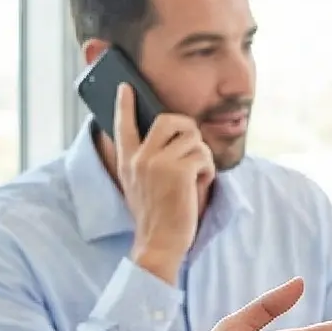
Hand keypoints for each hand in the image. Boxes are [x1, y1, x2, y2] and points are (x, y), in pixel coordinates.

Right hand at [112, 84, 209, 283]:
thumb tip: (168, 137)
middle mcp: (140, 158)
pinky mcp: (178, 171)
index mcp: (128, 162)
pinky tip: (201, 184)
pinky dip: (208, 170)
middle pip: (168, 120)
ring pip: (193, 138)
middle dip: (188, 129)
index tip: (125, 88)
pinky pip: (203, 155)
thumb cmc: (156, 216)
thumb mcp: (138, 186)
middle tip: (193, 146)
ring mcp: (158, 163)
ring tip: (196, 175)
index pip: (122, 126)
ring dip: (201, 156)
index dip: (124, 104)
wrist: (159, 242)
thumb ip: (145, 162)